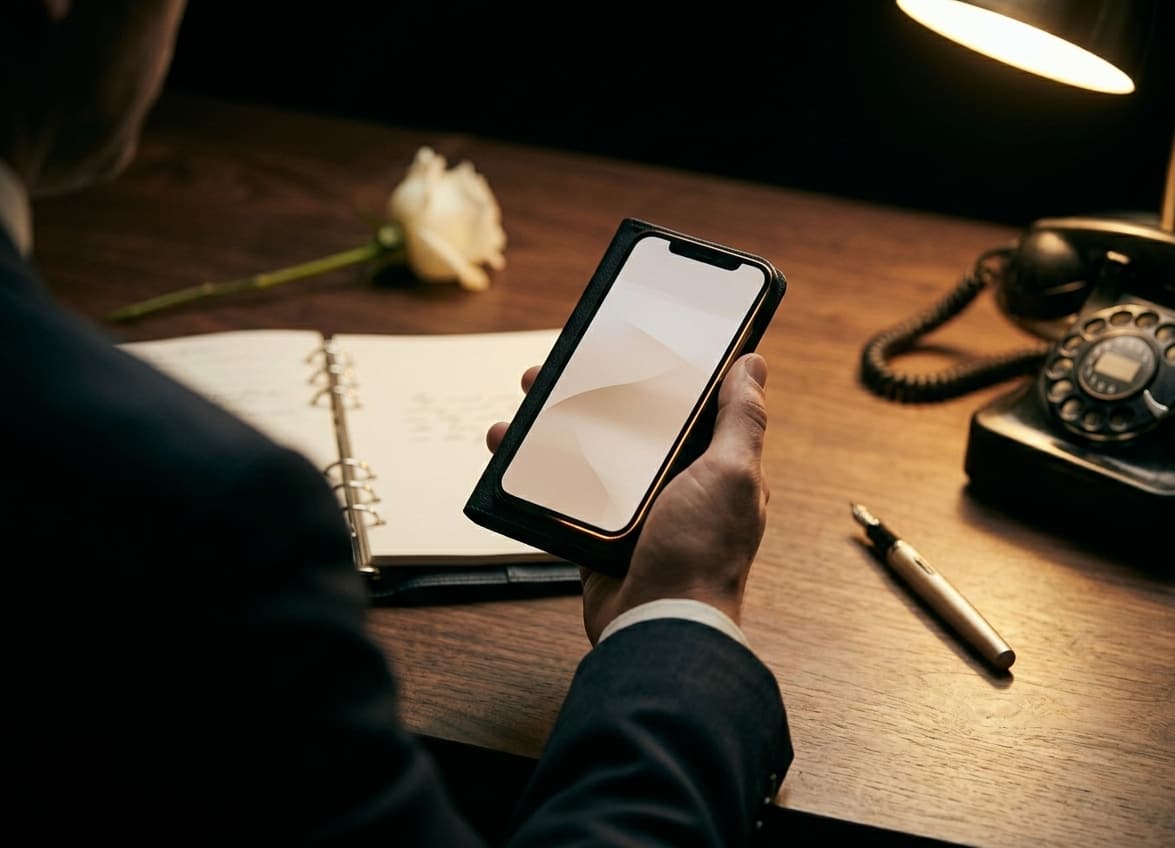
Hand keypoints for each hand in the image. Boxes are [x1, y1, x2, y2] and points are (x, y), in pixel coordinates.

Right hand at [486, 354, 769, 644]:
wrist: (658, 625)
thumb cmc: (702, 553)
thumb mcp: (732, 474)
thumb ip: (742, 421)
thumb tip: (753, 365)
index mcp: (711, 465)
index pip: (685, 405)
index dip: (657, 373)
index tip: (627, 343)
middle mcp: (674, 483)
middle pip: (628, 422)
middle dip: (594, 391)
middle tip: (561, 366)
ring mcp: (633, 509)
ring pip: (588, 451)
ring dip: (554, 422)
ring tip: (527, 398)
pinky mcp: (596, 533)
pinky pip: (562, 491)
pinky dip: (534, 468)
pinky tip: (508, 446)